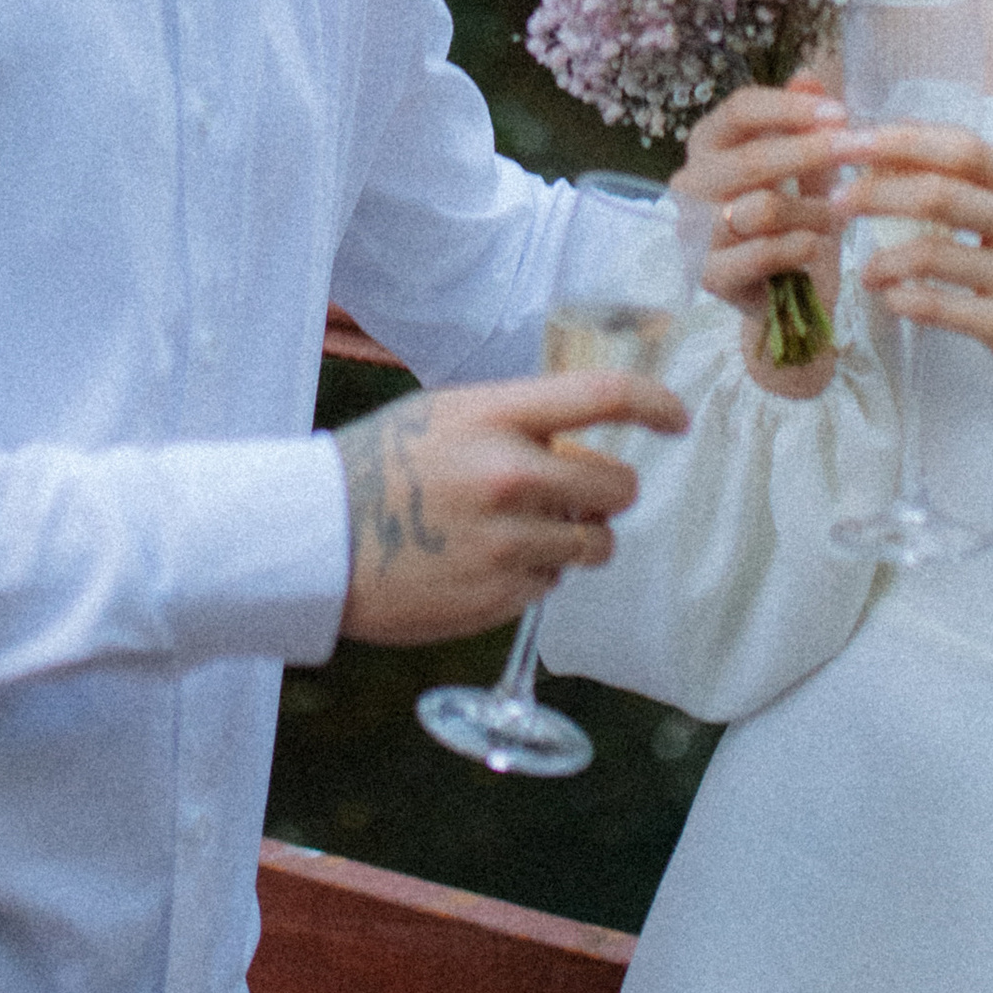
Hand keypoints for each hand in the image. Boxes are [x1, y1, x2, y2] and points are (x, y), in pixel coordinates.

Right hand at [335, 368, 686, 645]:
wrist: (315, 540)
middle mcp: (510, 478)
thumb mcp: (446, 416)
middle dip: (611, 491)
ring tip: (525, 532)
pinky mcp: (500, 596)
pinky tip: (486, 561)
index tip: (677, 420)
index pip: (603, 397)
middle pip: (618, 485)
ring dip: (578, 538)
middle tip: (581, 494)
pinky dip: (535, 574)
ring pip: (595, 544)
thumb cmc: (379, 467)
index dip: (655, 405)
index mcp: (495, 418)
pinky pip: (552, 584)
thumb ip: (517, 423)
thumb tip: (582, 446)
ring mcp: (508, 543)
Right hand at [674, 77, 846, 401]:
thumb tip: (810, 73)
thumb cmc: (793, 222)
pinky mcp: (708, 274)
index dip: (791, 108)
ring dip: (814, 210)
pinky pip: (765, 251)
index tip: (841, 114)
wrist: (785, 299)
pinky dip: (802, 246)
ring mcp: (693, 230)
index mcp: (708, 145)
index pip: (740, 110)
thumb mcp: (806, 170)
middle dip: (811, 152)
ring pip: (763, 207)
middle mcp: (690, 183)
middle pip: (752, 157)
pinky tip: (817, 247)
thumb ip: (804, 127)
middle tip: (859, 151)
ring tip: (837, 216)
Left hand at [827, 123, 992, 517]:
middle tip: (834, 200)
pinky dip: (904, 299)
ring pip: (931, 251)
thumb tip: (897, 159)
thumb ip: (984, 194)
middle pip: (938, 191)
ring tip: (863, 269)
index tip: (848, 141)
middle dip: (874, 190)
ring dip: (881, 256)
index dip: (899, 140)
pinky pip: (940, 306)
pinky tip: (891, 299)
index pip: (962, 146)